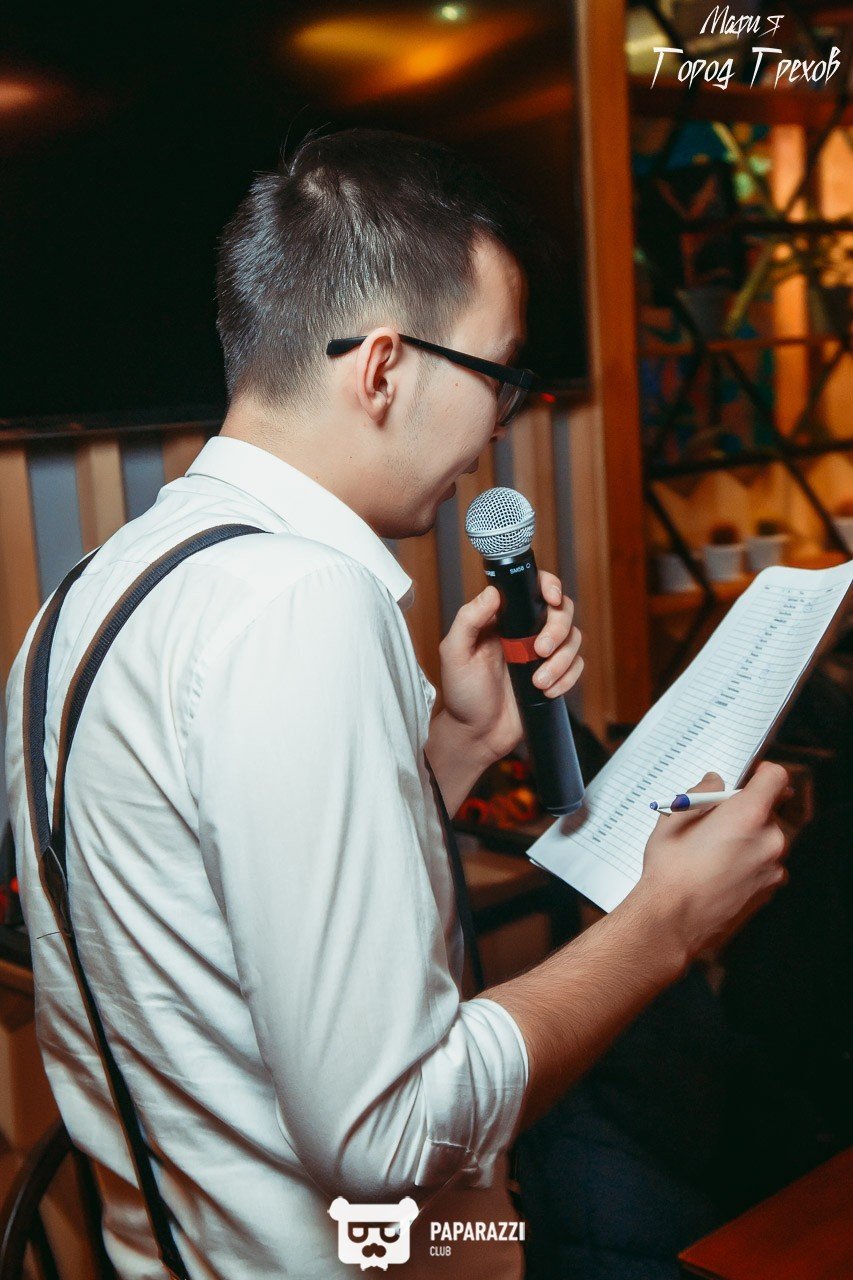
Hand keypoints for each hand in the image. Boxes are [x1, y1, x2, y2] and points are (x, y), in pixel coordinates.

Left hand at [438, 569, 582, 762]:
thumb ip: (468, 620)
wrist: (477, 734)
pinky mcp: (554, 675)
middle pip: (562, 612)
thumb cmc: (462, 694)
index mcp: (503, 619)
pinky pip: (576, 666)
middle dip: (558, 629)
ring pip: (573, 639)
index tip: (551, 597)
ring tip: (538, 682)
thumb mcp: (455, 654)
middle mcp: (525, 632)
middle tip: (540, 650)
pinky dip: (567, 678)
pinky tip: (547, 691)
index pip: (532, 590)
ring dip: (562, 660)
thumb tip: (493, 591)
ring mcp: (541, 654)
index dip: (549, 586)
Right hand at [634, 763, 789, 962]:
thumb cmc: (670, 871)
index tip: (747, 779)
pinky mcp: (769, 891)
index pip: (775, 777)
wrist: (672, 922)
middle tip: (715, 821)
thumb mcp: (675, 818)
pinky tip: (718, 872)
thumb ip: (701, 792)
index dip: (760, 775)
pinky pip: (764, 864)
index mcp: (748, 815)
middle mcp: (769, 840)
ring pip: (766, 839)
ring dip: (747, 839)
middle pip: (769, 811)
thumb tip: (713, 782)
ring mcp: (773, 868)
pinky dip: (748, 863)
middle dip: (746, 811)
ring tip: (712, 852)